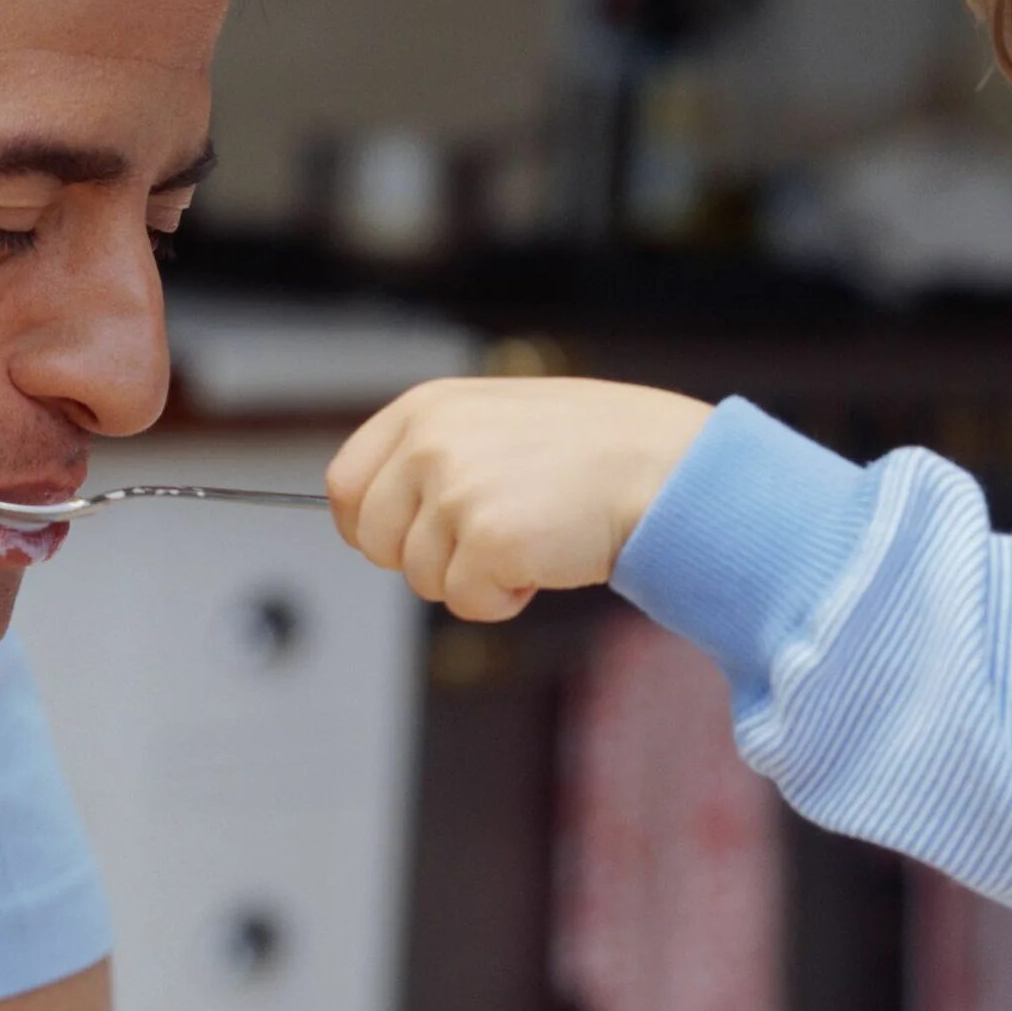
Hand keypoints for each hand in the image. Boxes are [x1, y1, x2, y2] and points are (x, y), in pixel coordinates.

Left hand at [325, 378, 711, 621]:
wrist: (667, 468)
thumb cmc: (593, 449)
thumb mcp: (495, 419)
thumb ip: (434, 450)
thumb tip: (375, 511)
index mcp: (427, 408)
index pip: (345, 483)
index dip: (368, 525)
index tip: (403, 539)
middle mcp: (432, 443)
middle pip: (374, 540)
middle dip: (423, 558)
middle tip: (485, 542)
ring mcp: (457, 491)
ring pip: (421, 578)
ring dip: (473, 576)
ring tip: (530, 537)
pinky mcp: (488, 540)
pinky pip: (466, 603)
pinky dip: (504, 599)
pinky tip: (545, 560)